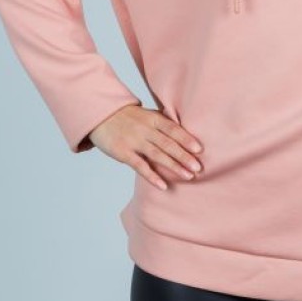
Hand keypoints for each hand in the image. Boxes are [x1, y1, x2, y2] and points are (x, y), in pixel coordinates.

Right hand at [87, 103, 204, 190]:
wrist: (101, 115)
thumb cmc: (129, 117)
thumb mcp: (147, 114)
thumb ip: (164, 123)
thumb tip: (186, 133)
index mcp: (153, 119)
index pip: (173, 129)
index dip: (186, 139)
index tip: (199, 149)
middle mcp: (145, 130)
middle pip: (168, 144)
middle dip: (184, 156)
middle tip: (198, 167)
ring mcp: (134, 141)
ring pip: (157, 155)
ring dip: (174, 166)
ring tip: (188, 176)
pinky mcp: (123, 153)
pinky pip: (140, 166)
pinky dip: (152, 176)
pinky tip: (163, 185)